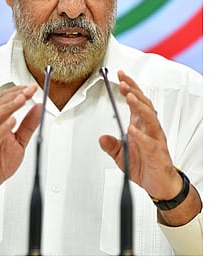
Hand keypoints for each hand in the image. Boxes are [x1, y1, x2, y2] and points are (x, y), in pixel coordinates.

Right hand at [0, 84, 41, 201]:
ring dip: (9, 107)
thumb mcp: (19, 142)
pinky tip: (11, 121)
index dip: (18, 92)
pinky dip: (2, 128)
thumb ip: (28, 125)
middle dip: (15, 96)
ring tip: (21, 99)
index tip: (32, 87)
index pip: (5, 101)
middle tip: (29, 89)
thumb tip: (38, 108)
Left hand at [98, 70, 182, 200]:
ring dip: (139, 107)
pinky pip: (149, 143)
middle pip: (144, 105)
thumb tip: (101, 138)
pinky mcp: (157, 154)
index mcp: (141, 126)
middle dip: (134, 92)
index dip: (130, 88)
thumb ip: (111, 145)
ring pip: (150, 119)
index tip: (121, 75)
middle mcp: (150, 130)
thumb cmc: (144, 166)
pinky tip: (133, 129)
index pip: (136, 102)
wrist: (160, 186)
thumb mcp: (121, 155)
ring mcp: (155, 141)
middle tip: (124, 82)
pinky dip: (141, 135)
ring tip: (130, 97)